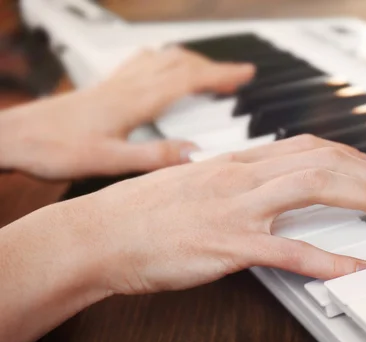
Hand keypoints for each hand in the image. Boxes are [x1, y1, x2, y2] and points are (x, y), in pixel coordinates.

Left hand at [0, 47, 254, 178]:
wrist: (13, 137)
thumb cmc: (54, 148)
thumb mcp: (109, 161)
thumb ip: (154, 157)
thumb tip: (195, 154)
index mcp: (135, 101)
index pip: (188, 79)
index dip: (221, 74)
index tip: (246, 72)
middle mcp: (128, 85)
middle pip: (180, 64)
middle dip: (213, 67)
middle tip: (238, 75)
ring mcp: (115, 83)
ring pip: (162, 59)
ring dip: (191, 61)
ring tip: (210, 71)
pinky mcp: (104, 87)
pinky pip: (142, 63)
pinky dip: (164, 61)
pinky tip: (163, 68)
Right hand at [65, 135, 365, 294]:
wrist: (100, 233)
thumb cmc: (144, 212)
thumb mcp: (196, 183)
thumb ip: (235, 181)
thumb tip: (268, 187)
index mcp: (237, 162)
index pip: (309, 146)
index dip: (351, 156)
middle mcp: (242, 176)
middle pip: (323, 161)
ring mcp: (237, 208)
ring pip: (314, 189)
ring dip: (363, 199)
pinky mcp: (228, 245)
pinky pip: (289, 250)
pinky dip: (329, 260)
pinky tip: (357, 269)